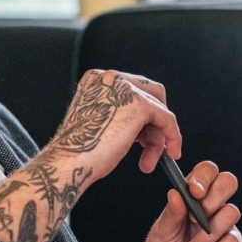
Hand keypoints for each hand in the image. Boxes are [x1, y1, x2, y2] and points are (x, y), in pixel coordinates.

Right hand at [48, 69, 182, 181]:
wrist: (68, 163)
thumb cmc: (78, 152)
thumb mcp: (98, 121)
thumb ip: (119, 113)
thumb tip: (147, 123)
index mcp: (96, 79)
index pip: (133, 88)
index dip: (142, 115)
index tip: (144, 135)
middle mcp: (110, 78)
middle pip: (149, 94)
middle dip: (153, 123)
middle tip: (151, 146)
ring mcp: (124, 88)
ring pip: (158, 109)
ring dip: (158, 137)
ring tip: (149, 160)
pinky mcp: (139, 104)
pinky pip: (167, 118)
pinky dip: (172, 135)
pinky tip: (171, 152)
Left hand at [129, 160, 241, 241]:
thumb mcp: (161, 233)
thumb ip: (171, 213)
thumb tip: (177, 193)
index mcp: (192, 197)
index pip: (206, 172)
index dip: (204, 177)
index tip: (194, 192)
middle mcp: (211, 206)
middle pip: (228, 182)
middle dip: (215, 196)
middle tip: (198, 217)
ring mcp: (223, 225)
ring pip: (232, 212)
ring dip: (209, 233)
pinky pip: (232, 240)